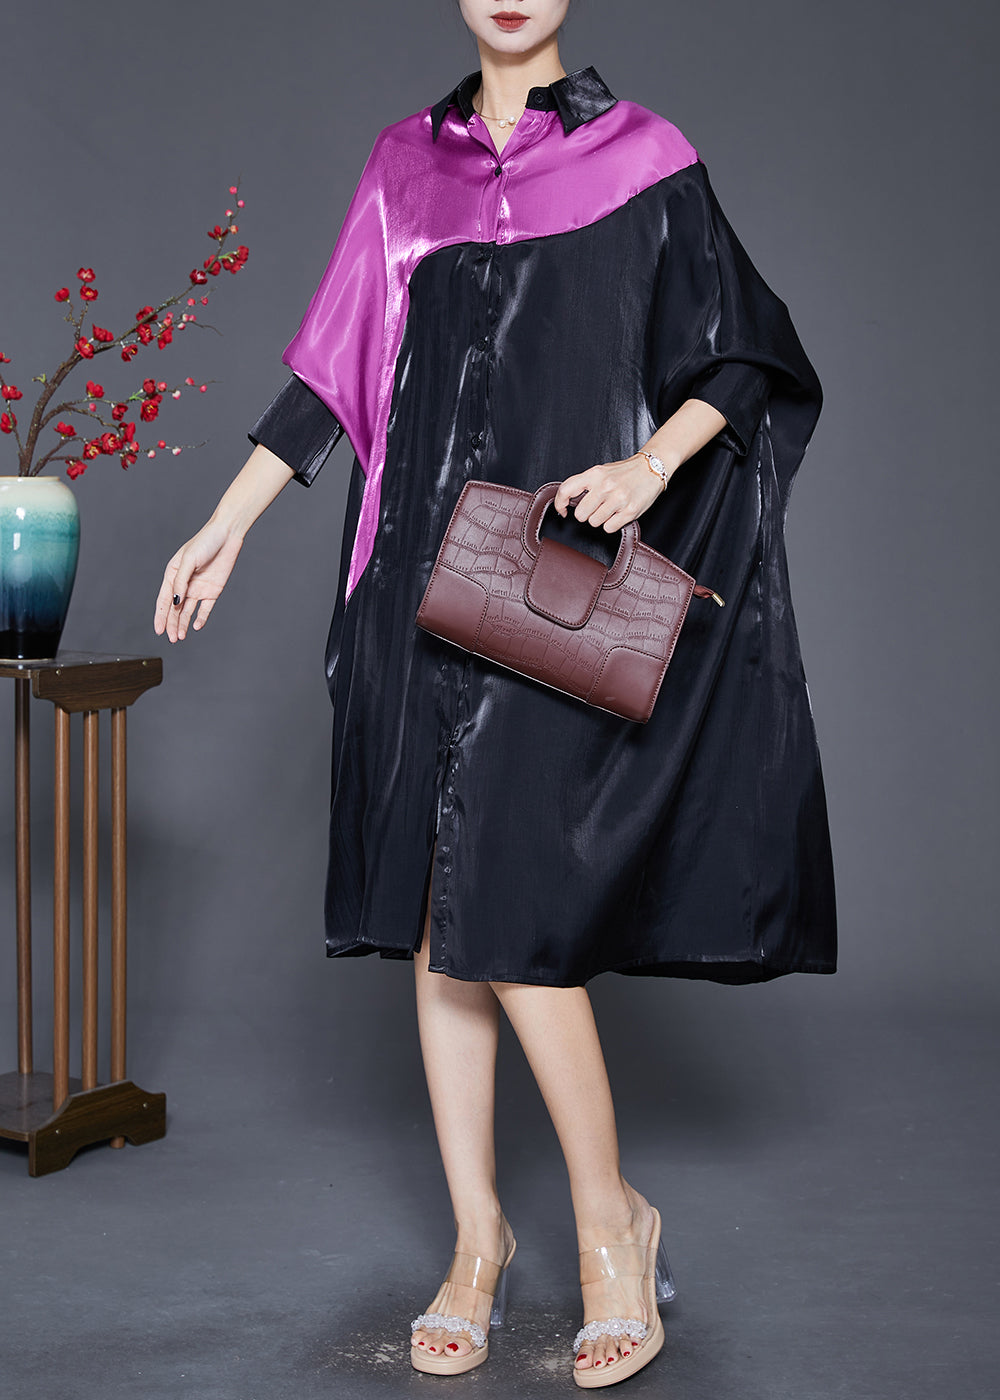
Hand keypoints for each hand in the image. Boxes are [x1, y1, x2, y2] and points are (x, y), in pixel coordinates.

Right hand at [153, 518, 243, 641]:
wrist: (227, 535)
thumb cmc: (205, 542)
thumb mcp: (189, 561)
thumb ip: (181, 582)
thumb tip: (175, 602)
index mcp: (173, 574)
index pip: (164, 600)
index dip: (160, 616)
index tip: (158, 630)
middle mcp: (184, 583)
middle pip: (175, 609)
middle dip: (172, 624)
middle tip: (171, 638)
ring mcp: (198, 588)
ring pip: (188, 611)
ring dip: (183, 624)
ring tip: (180, 637)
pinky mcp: (213, 591)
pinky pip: (205, 609)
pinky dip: (201, 618)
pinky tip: (196, 626)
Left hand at [553, 453, 666, 530]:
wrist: (652, 468)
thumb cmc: (625, 472)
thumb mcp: (602, 471)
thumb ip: (586, 484)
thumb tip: (570, 502)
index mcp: (595, 474)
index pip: (566, 490)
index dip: (560, 504)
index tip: (562, 510)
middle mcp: (605, 486)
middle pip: (581, 514)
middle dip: (586, 514)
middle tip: (595, 507)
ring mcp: (618, 499)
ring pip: (594, 522)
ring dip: (600, 519)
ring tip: (610, 508)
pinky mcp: (630, 511)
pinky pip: (609, 528)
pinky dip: (612, 524)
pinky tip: (618, 513)